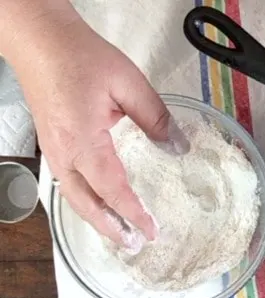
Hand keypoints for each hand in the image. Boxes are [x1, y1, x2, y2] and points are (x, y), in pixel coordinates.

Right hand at [5, 4, 169, 247]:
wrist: (40, 39)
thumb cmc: (79, 56)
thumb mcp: (129, 84)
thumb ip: (156, 118)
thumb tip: (178, 147)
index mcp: (83, 141)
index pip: (113, 189)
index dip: (135, 213)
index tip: (153, 230)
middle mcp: (63, 153)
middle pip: (86, 205)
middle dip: (111, 229)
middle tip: (135, 245)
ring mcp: (53, 150)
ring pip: (74, 197)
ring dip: (97, 219)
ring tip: (119, 233)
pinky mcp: (52, 143)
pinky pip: (68, 182)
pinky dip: (86, 200)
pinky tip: (99, 202)